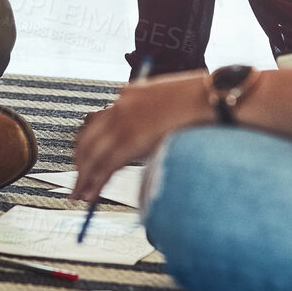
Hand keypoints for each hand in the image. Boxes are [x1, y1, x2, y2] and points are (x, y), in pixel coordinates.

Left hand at [73, 71, 212, 202]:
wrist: (213, 97)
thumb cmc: (203, 103)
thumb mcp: (170, 105)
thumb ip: (152, 120)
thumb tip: (146, 144)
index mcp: (129, 94)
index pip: (99, 122)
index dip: (88, 145)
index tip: (85, 160)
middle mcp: (121, 106)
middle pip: (88, 138)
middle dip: (81, 163)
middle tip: (78, 182)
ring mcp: (124, 122)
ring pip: (93, 155)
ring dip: (84, 178)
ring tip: (79, 195)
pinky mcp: (131, 139)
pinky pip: (106, 165)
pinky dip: (95, 182)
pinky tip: (90, 195)